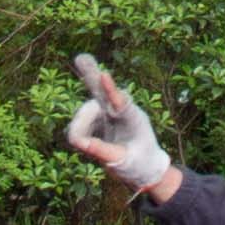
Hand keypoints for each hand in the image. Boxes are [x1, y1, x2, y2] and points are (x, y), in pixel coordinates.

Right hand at [66, 58, 174, 192]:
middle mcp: (120, 111)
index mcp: (134, 120)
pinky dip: (79, 131)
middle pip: (101, 90)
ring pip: (84, 112)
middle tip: (80, 58)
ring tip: (81, 145)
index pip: (121, 103)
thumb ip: (101, 151)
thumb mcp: (122, 162)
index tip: (103, 75)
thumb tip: (79, 142)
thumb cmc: (139, 164)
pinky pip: (81, 122)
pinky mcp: (99, 117)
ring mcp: (108, 112)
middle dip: (90, 74)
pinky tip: (85, 143)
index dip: (110, 90)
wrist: (145, 167)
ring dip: (79, 127)